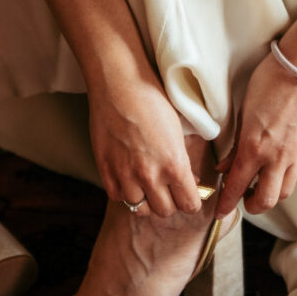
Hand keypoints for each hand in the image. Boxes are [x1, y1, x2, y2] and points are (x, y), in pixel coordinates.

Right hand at [88, 76, 201, 216]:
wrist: (118, 84)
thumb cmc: (152, 100)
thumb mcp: (179, 131)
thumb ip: (182, 162)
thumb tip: (188, 180)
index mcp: (174, 165)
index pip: (189, 205)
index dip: (192, 200)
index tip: (189, 194)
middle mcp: (150, 175)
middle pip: (165, 211)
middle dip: (170, 202)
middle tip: (169, 190)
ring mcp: (125, 174)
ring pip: (140, 209)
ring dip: (146, 200)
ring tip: (147, 186)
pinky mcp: (105, 169)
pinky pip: (117, 197)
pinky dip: (124, 192)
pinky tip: (129, 178)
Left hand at [215, 52, 296, 217]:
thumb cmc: (270, 83)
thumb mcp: (243, 113)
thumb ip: (235, 146)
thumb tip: (225, 167)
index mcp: (254, 147)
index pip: (237, 186)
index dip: (226, 203)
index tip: (220, 212)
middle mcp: (276, 157)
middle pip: (266, 201)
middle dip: (251, 206)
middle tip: (242, 199)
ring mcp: (295, 155)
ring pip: (283, 192)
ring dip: (269, 195)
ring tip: (259, 185)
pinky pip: (294, 176)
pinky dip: (282, 180)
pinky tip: (273, 169)